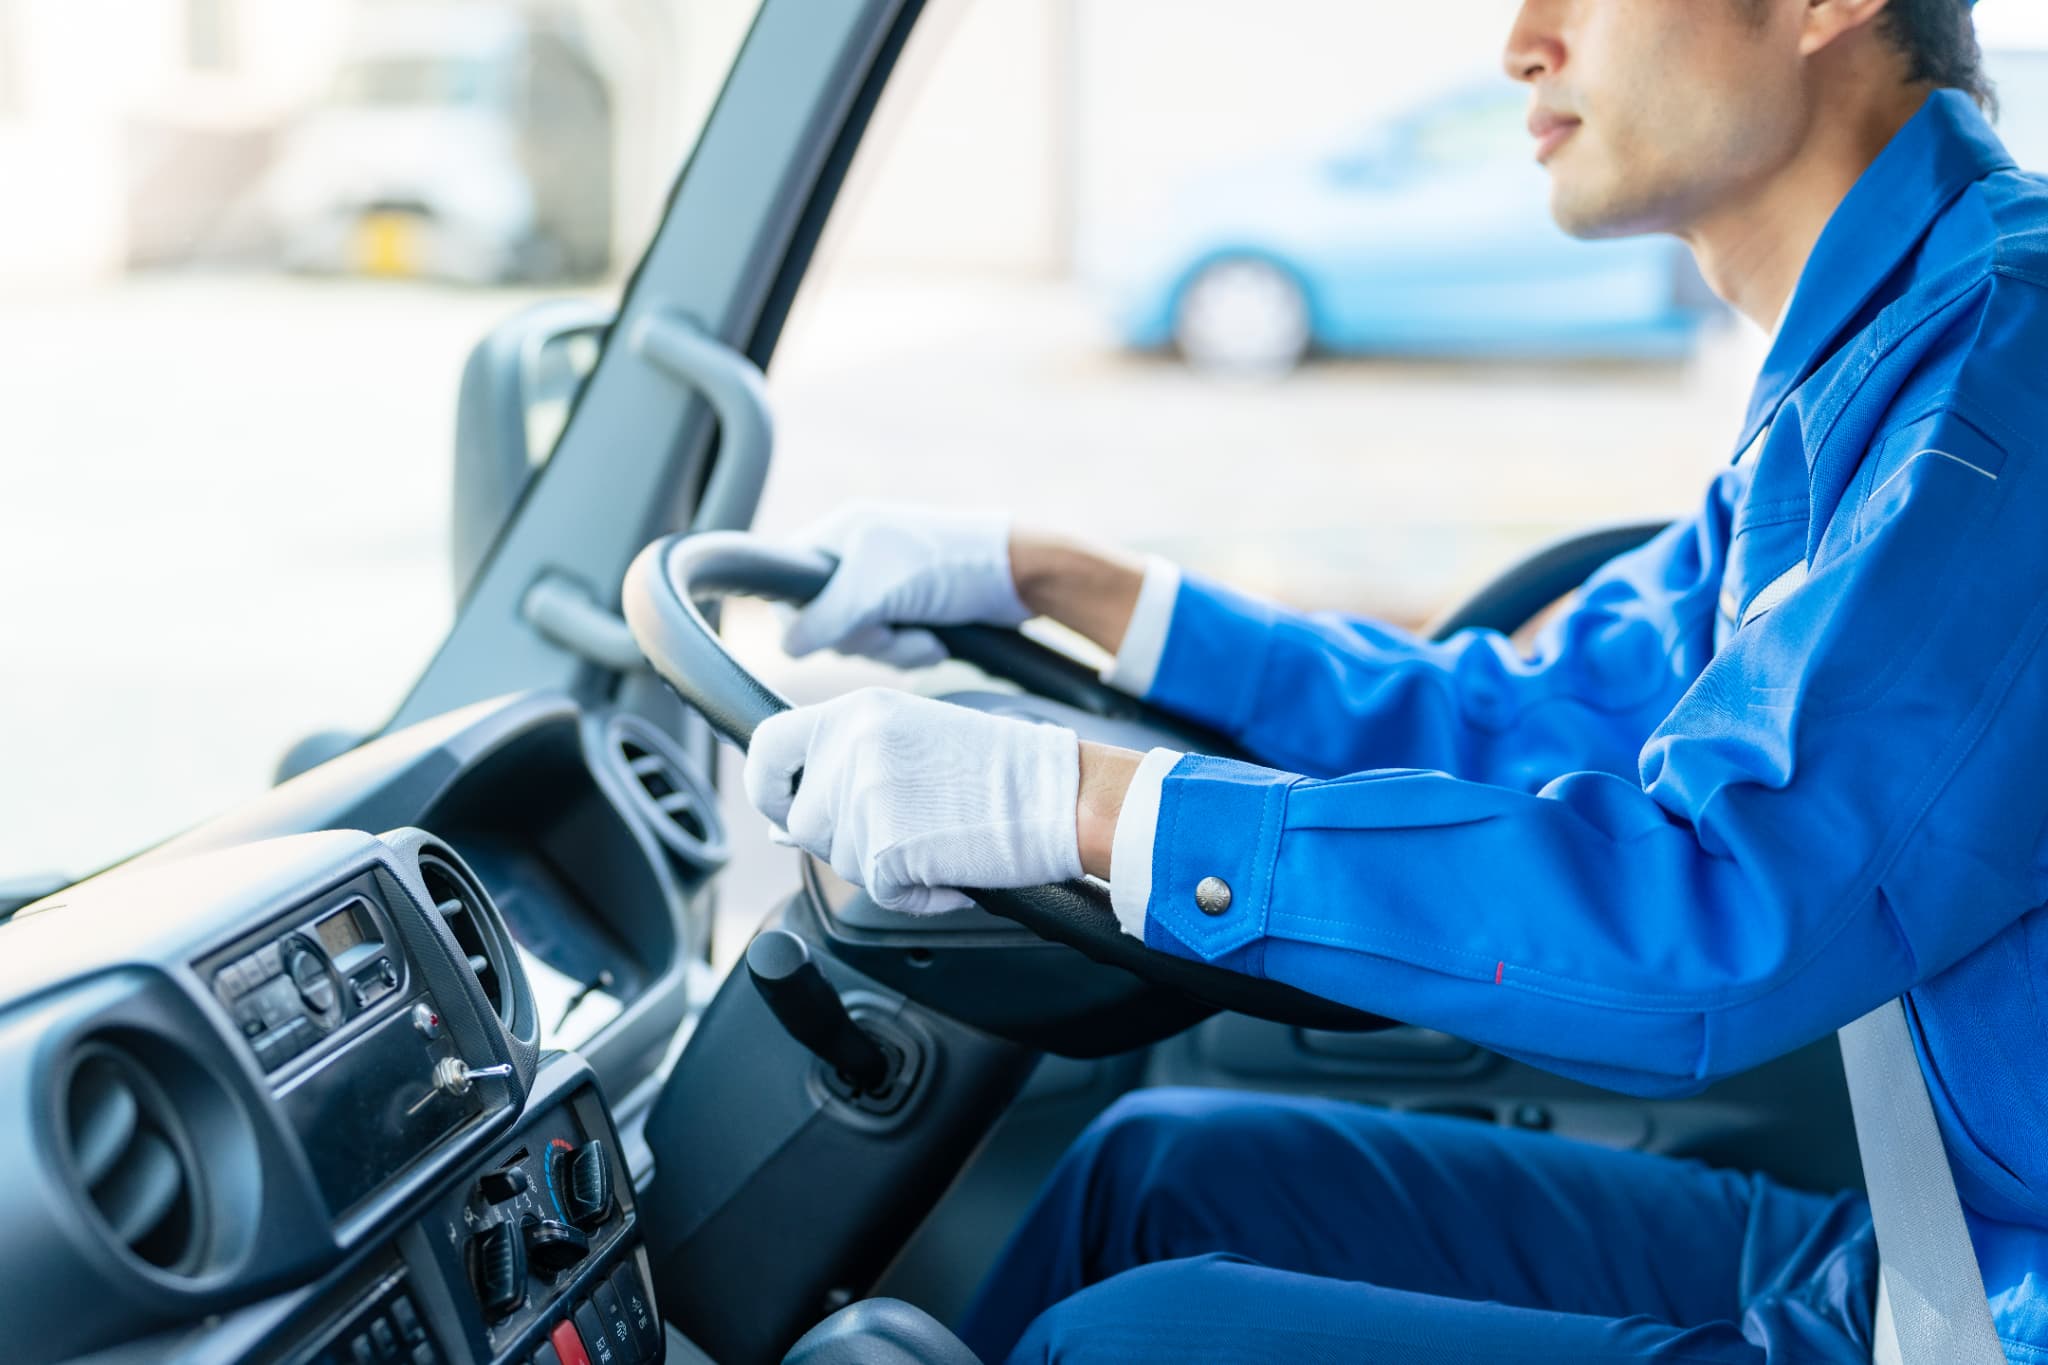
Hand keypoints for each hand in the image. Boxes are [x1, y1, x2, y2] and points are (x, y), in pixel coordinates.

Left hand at [743, 689, 1081, 913]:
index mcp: (855, 711)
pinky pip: (877, 893)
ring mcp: (863, 795)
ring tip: (940, 840)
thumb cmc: (1002, 773)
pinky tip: (950, 868)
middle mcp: (850, 745)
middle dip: (846, 840)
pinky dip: (915, 896)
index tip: (785, 809)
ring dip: (885, 868)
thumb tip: (782, 824)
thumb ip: (844, 771)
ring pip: (839, 861)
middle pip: (804, 821)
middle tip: (911, 828)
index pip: (766, 746)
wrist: (1058, 796)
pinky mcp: (882, 846)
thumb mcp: (910, 746)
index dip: (768, 788)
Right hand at [780, 501, 1030, 667]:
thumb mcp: (876, 590)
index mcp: (842, 536)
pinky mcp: (914, 614)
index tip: (833, 628)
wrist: (1020, 578)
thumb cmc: (948, 566)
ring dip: (894, 650)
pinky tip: (938, 641)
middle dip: (864, 638)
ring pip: (861, 643)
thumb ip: (825, 618)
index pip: (791, 582)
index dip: (804, 615)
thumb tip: (787, 645)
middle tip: (890, 627)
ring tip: (926, 635)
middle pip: (826, 624)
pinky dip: (913, 652)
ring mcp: (887, 589)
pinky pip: (891, 650)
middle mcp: (860, 561)